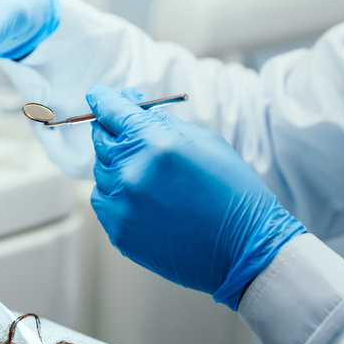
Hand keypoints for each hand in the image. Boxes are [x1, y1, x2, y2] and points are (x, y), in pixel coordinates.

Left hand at [88, 85, 305, 308]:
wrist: (245, 248)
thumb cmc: (233, 191)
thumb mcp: (206, 142)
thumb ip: (163, 122)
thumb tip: (134, 105)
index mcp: (157, 143)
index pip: (113, 111)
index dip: (103, 99)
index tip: (98, 95)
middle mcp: (133, 172)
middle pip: (102, 139)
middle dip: (112, 131)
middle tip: (126, 131)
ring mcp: (123, 205)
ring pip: (101, 172)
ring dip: (117, 164)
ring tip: (149, 173)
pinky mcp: (120, 232)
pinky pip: (104, 201)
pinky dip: (116, 193)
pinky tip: (143, 196)